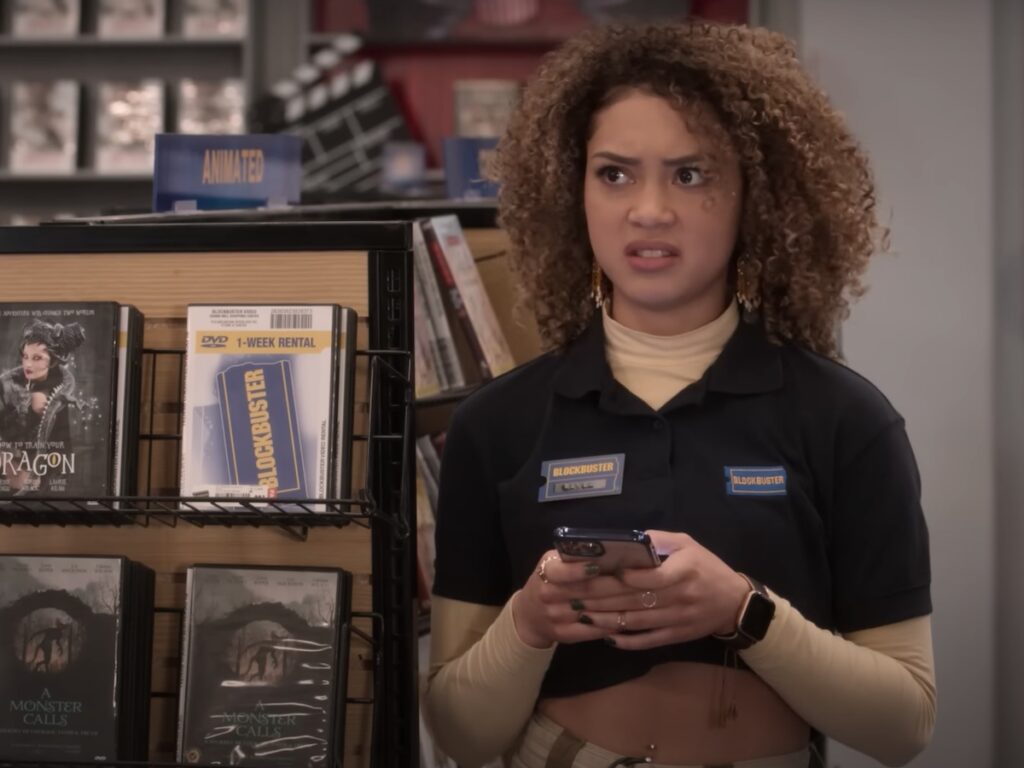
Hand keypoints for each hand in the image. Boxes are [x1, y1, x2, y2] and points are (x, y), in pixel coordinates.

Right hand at [512, 550, 638, 648]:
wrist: (529, 614)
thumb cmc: (549, 581)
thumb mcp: (554, 563)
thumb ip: (575, 557)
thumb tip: (613, 550)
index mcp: (547, 571)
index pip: (561, 571)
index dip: (580, 570)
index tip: (600, 567)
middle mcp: (548, 594)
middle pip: (585, 591)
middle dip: (614, 587)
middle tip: (641, 581)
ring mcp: (555, 617)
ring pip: (592, 612)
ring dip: (618, 607)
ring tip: (640, 599)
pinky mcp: (563, 635)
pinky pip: (591, 631)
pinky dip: (610, 625)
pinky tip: (628, 619)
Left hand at [572, 530, 751, 649]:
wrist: (734, 602)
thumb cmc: (706, 567)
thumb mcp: (687, 544)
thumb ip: (659, 540)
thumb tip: (628, 541)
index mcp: (683, 570)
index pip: (649, 577)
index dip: (622, 577)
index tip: (595, 573)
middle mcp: (680, 596)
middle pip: (635, 600)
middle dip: (601, 599)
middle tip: (574, 596)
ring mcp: (677, 619)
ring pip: (637, 622)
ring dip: (606, 620)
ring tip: (581, 615)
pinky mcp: (676, 636)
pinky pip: (648, 641)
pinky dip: (626, 641)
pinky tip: (606, 637)